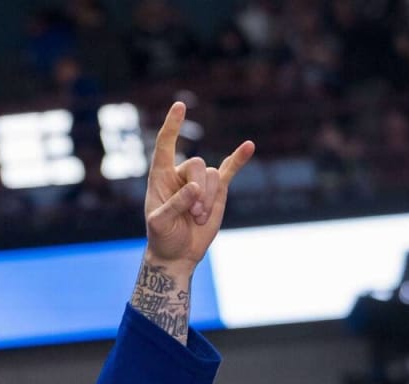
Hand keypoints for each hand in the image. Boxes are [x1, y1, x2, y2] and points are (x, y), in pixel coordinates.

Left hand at [143, 102, 253, 266]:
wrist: (178, 253)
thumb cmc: (162, 237)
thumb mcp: (159, 224)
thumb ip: (174, 205)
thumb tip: (195, 188)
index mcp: (160, 177)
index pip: (165, 146)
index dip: (172, 127)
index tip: (180, 106)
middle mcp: (180, 174)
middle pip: (196, 165)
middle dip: (198, 190)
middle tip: (193, 214)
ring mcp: (200, 181)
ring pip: (212, 176)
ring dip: (209, 200)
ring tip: (198, 218)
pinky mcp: (217, 190)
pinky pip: (229, 171)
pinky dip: (239, 159)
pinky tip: (249, 146)